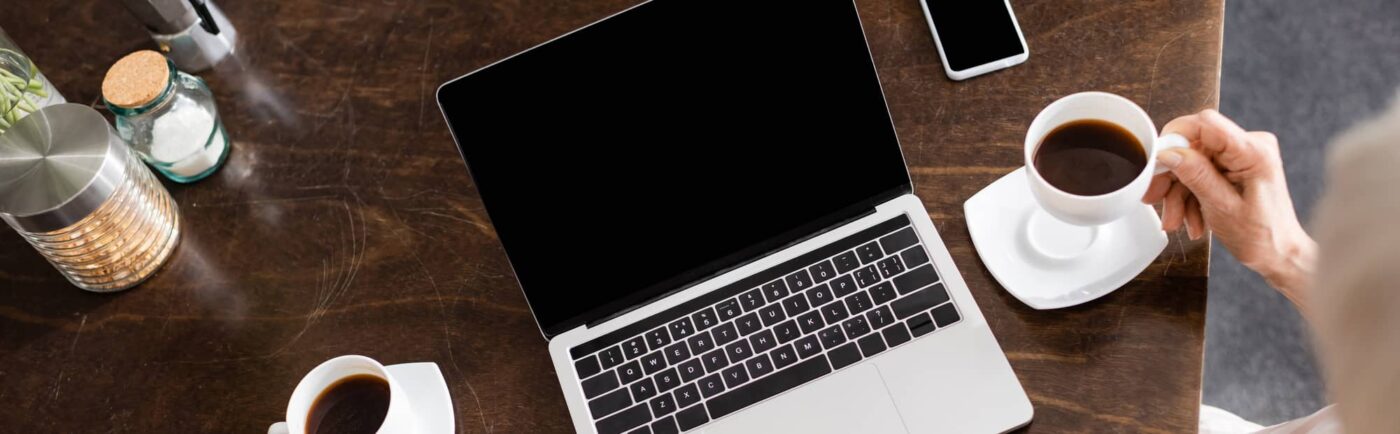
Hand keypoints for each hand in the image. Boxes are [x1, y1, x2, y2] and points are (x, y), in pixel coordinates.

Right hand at [1142, 110, 1316, 306]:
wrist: (1279, 253)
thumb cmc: (1263, 237)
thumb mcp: (1222, 208)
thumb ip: (1196, 175)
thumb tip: (1169, 152)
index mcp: (1254, 152)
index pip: (1205, 124)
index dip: (1174, 138)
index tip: (1156, 161)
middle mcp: (1250, 146)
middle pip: (1193, 145)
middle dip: (1172, 175)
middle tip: (1156, 197)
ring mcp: (1242, 156)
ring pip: (1192, 161)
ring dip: (1179, 192)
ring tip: (1177, 220)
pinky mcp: (1235, 166)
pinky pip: (1200, 171)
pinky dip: (1189, 195)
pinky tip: (1190, 217)